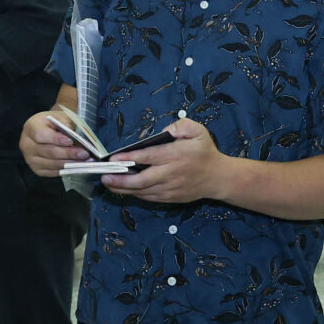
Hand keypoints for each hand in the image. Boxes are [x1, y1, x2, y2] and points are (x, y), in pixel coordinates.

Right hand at [21, 109, 92, 177]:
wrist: (48, 129)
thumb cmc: (55, 122)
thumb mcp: (59, 116)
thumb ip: (66, 124)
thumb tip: (75, 136)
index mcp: (31, 127)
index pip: (40, 135)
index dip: (55, 139)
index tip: (70, 141)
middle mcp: (27, 144)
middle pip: (48, 151)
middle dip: (68, 153)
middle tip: (84, 153)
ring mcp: (30, 159)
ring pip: (52, 164)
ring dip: (70, 163)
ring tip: (85, 161)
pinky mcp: (37, 169)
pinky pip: (53, 171)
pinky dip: (66, 170)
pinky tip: (77, 166)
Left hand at [102, 118, 226, 203]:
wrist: (218, 177)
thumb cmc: (205, 151)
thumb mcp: (198, 130)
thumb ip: (181, 126)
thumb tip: (166, 130)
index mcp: (176, 155)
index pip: (149, 156)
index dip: (130, 158)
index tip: (114, 158)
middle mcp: (171, 173)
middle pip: (142, 179)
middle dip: (121, 178)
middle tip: (104, 175)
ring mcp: (170, 188)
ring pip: (143, 191)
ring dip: (123, 188)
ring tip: (108, 182)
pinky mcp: (170, 198)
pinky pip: (149, 198)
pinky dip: (134, 194)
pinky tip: (123, 190)